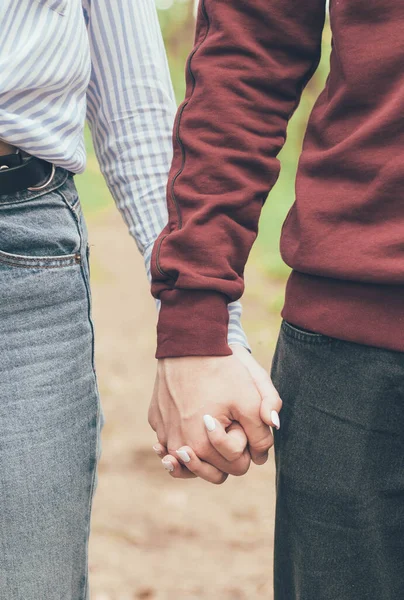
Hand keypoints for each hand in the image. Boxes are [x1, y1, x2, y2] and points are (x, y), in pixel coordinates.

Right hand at [149, 346, 281, 483]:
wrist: (188, 343)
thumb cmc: (221, 371)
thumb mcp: (250, 400)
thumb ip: (262, 433)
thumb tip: (262, 457)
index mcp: (200, 449)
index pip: (237, 467)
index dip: (246, 446)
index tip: (240, 422)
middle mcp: (177, 447)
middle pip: (212, 470)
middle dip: (225, 454)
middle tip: (228, 425)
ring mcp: (162, 433)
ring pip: (189, 458)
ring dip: (202, 452)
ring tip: (210, 431)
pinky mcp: (155, 419)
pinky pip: (172, 436)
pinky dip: (182, 434)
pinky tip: (190, 419)